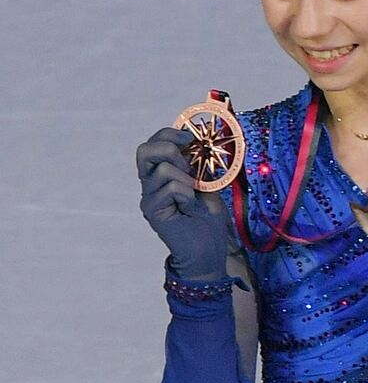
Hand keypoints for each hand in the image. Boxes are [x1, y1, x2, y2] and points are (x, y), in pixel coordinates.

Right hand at [136, 127, 229, 279]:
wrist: (208, 248)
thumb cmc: (208, 218)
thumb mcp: (208, 184)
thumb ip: (200, 165)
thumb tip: (202, 141)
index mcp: (161, 173)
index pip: (153, 142)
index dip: (170, 134)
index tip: (190, 139)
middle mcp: (150, 183)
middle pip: (144, 150)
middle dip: (170, 149)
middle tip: (189, 166)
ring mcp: (149, 196)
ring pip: (162, 168)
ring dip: (187, 179)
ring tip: (193, 197)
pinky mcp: (152, 210)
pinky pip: (170, 188)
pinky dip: (187, 194)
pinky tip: (190, 209)